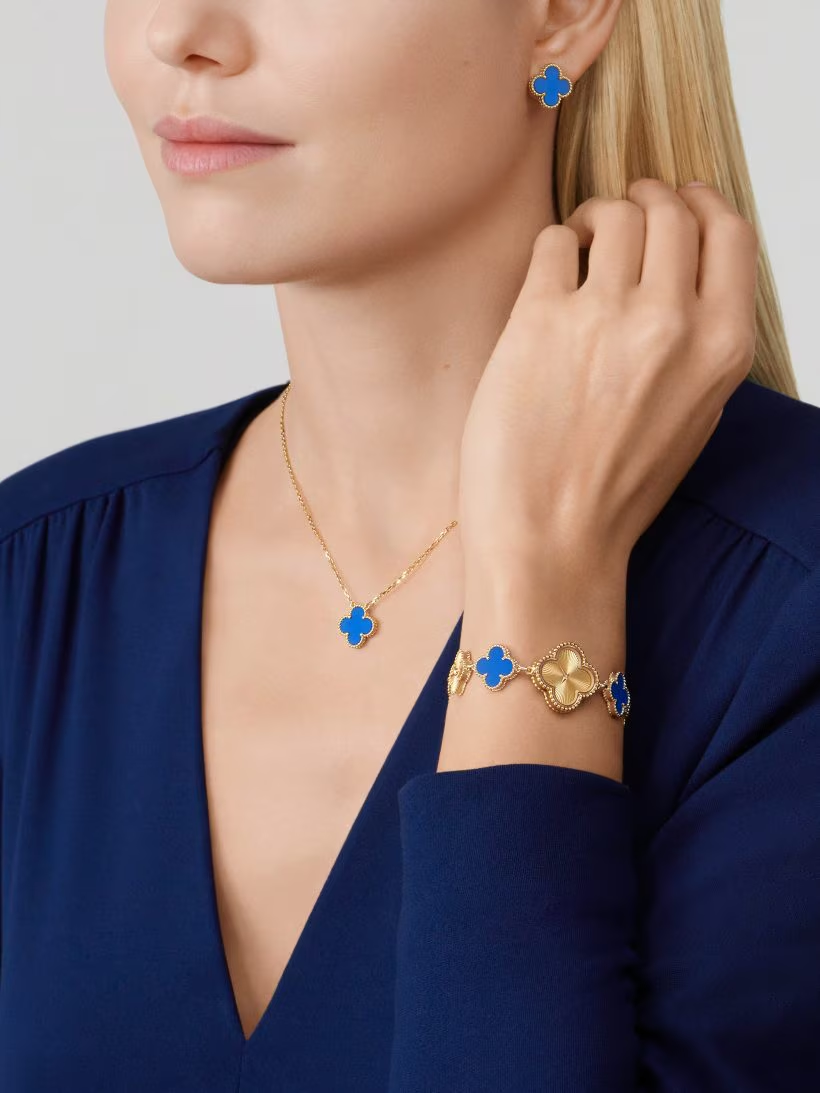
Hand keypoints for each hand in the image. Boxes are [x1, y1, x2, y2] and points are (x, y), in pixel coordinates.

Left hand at [458, 178, 758, 579]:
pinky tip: (550, 277)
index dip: (699, 205)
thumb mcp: (692, 417)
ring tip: (581, 244)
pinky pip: (553, 242)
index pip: (729, 233)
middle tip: (620, 213)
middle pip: (671, 212)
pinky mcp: (541, 321)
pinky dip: (555, 246)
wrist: (551, 541)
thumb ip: (698, 344)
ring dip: (598, 217)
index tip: (676, 202)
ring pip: (615, 215)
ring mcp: (607, 317)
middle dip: (646, 199)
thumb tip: (680, 277)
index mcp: (723, 348)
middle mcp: (674, 324)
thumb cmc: (615, 492)